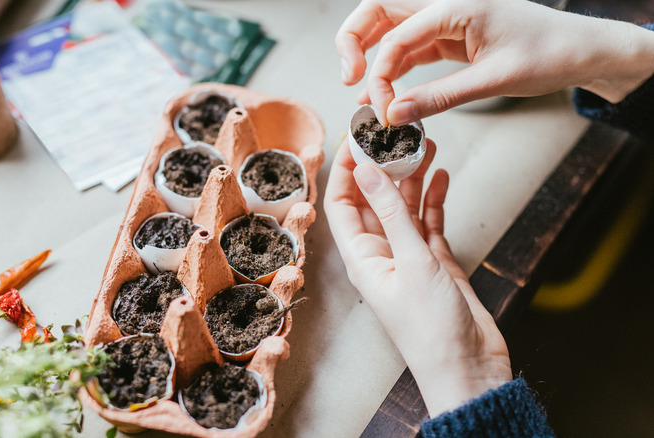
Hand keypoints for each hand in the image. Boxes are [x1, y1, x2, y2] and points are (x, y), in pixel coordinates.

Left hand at [324, 139, 511, 415]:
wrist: (468, 367)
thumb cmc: (431, 328)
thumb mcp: (411, 260)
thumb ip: (391, 212)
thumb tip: (365, 168)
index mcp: (361, 256)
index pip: (342, 202)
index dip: (347, 168)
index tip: (360, 135)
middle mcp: (380, 253)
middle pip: (374, 199)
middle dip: (384, 165)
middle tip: (398, 133)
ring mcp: (408, 256)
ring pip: (404, 206)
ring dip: (412, 177)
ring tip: (425, 144)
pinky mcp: (434, 261)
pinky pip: (429, 221)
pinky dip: (434, 199)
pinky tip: (441, 175)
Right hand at [336, 0, 653, 125]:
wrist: (581, 50)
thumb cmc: (549, 54)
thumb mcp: (493, 81)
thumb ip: (439, 97)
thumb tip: (395, 115)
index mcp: (457, 5)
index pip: (396, 34)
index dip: (380, 73)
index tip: (382, 109)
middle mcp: (445, 5)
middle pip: (379, 10)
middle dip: (354, 41)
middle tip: (348, 78)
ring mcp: (445, 19)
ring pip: (389, 27)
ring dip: (370, 55)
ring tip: (359, 90)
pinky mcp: (449, 36)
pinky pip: (409, 47)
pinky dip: (392, 69)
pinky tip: (383, 94)